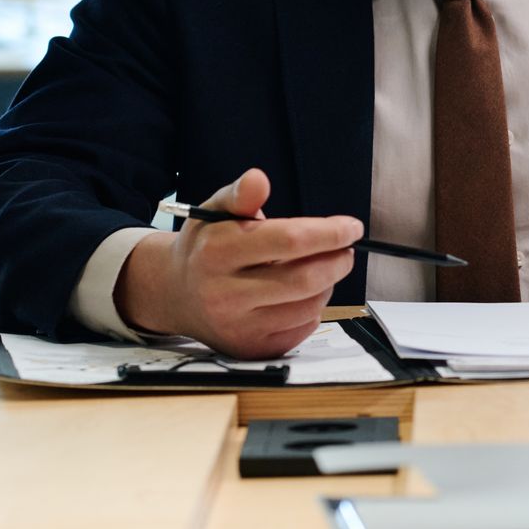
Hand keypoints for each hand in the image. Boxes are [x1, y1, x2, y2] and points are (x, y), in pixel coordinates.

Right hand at [115, 169, 362, 358]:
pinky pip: (302, 329)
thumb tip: (258, 179)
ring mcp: (237, 327)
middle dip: (337, 261)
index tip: (351, 227)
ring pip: (309, 306)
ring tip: (320, 269)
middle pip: (304, 280)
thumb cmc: (207, 247)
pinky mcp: (250, 349)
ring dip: (327, 284)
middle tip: (346, 250)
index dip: (329, 233)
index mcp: (216, 252)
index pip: (288, 241)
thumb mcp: (215, 212)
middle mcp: (223, 294)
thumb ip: (240, 195)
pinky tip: (301, 295)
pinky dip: (313, 309)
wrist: (177, 294)